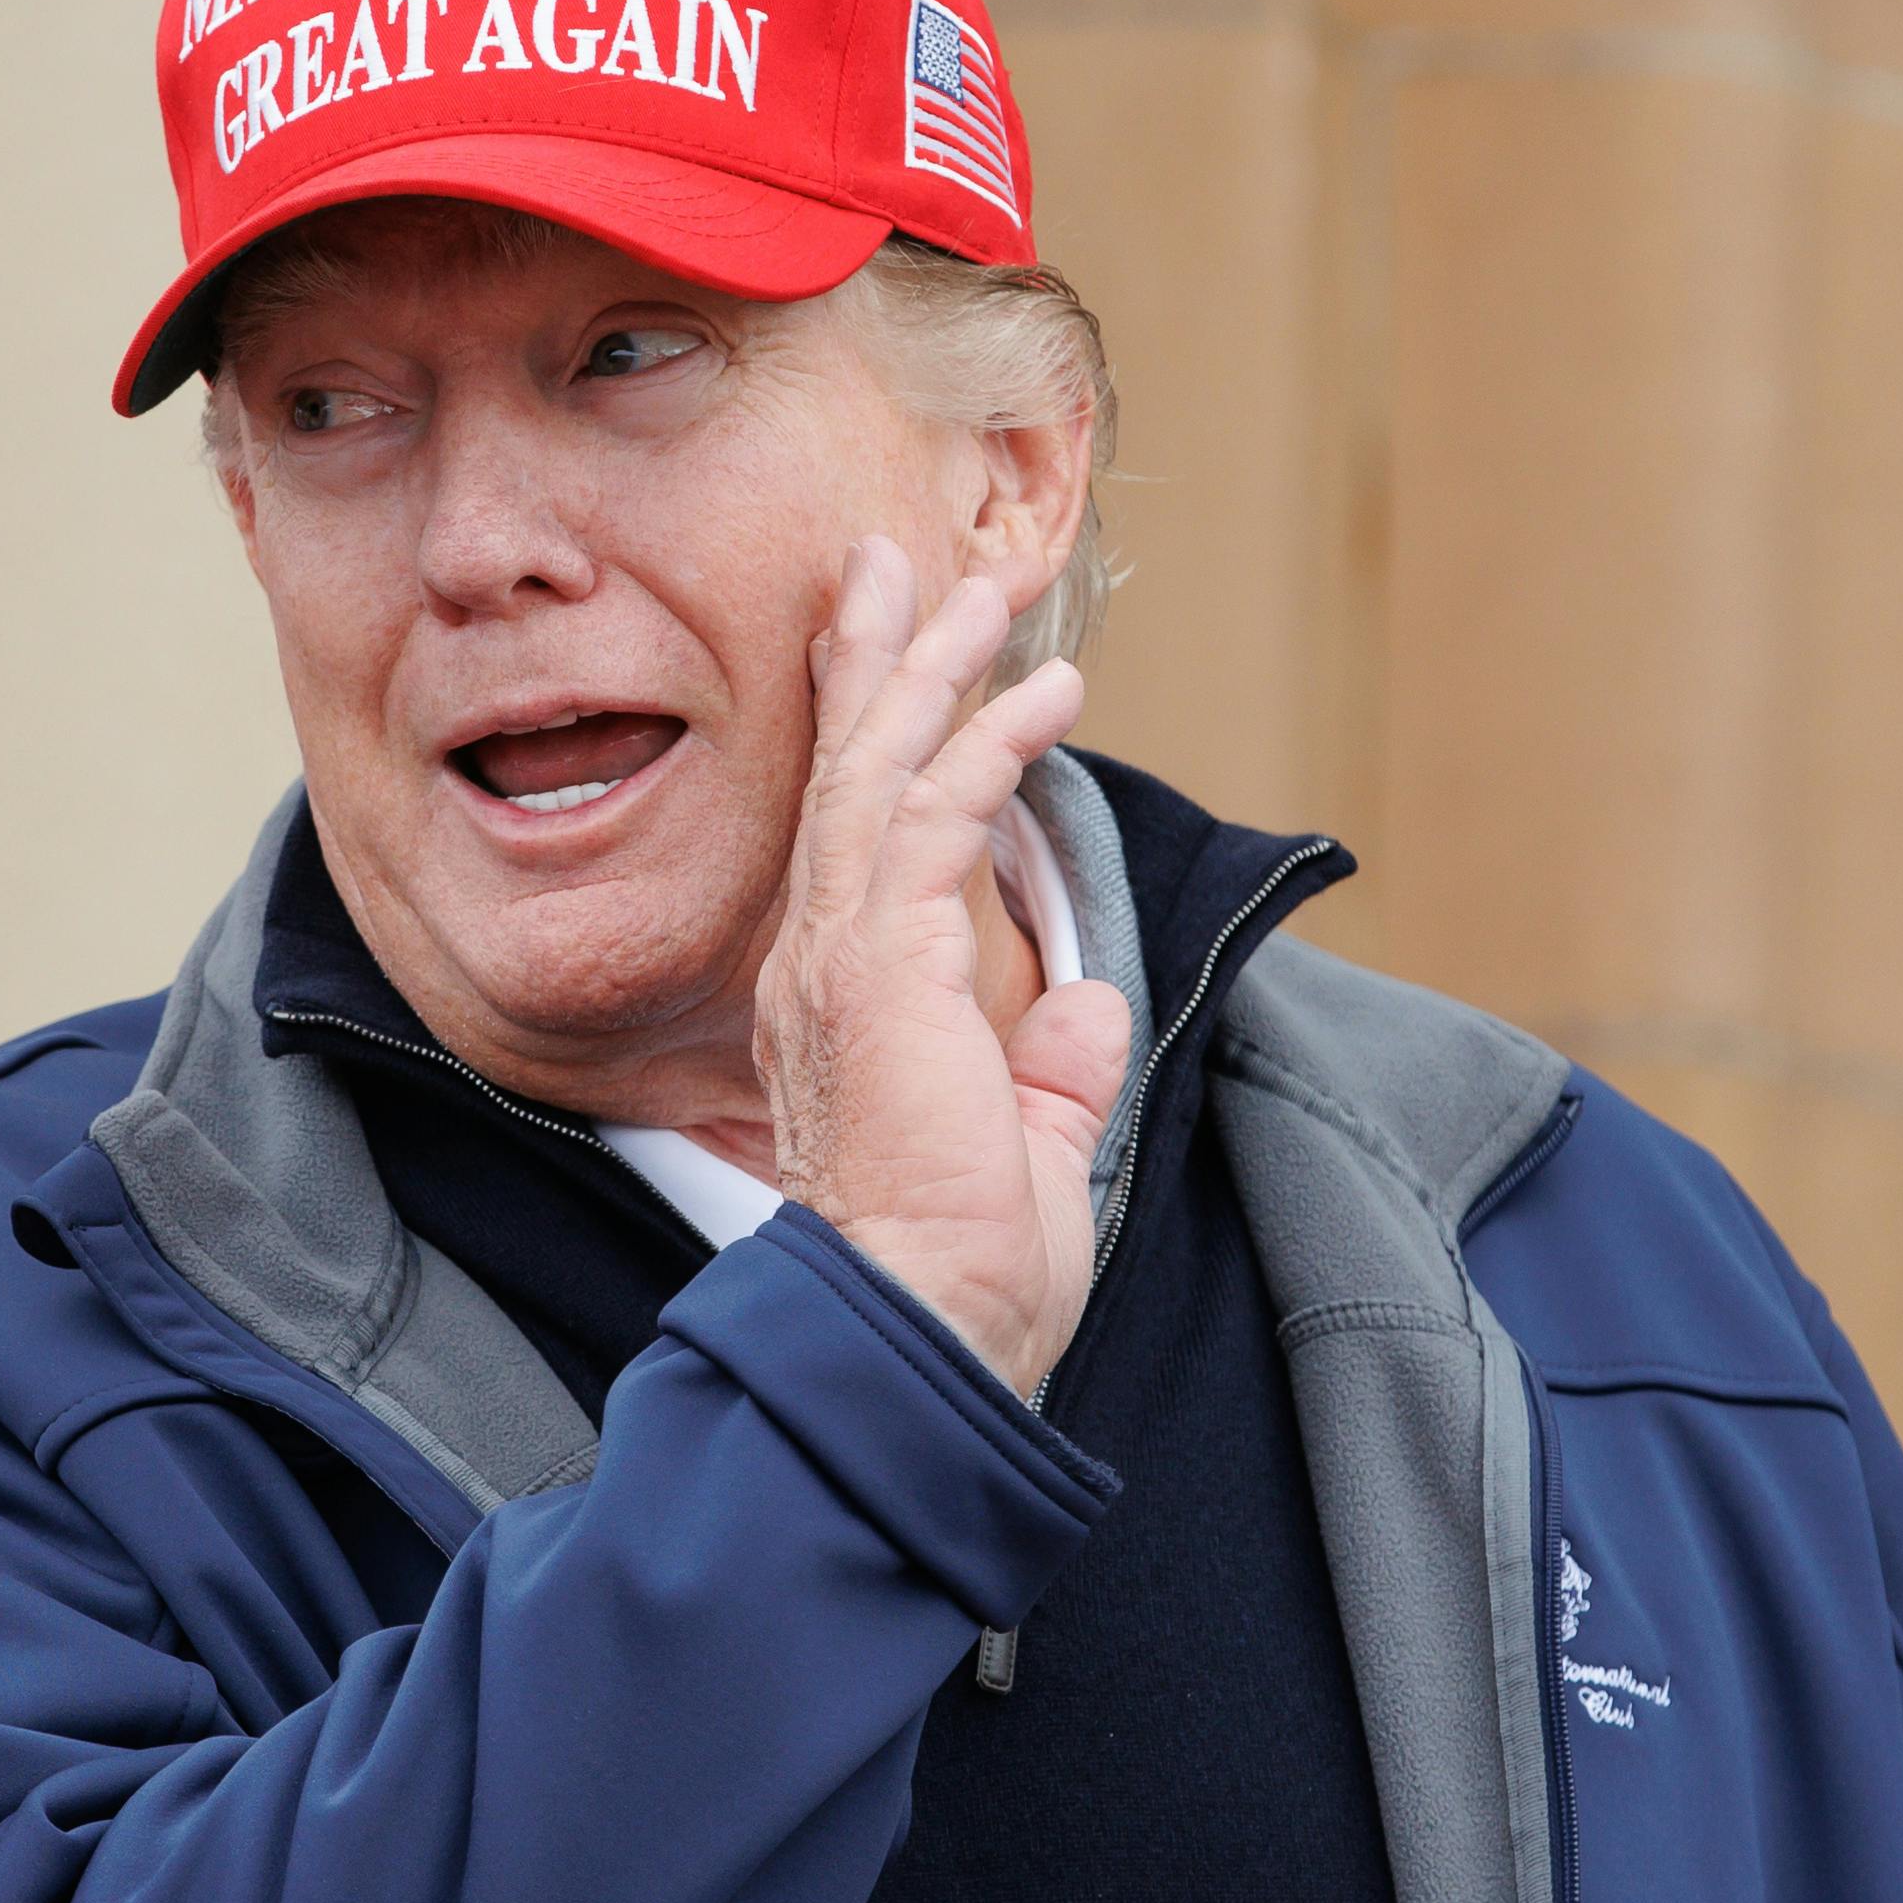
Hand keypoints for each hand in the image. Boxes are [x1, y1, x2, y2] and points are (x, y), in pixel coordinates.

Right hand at [756, 538, 1133, 1396]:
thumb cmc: (958, 1279)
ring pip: (875, 776)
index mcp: (838, 1009)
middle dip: (876, 665)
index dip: (882, 744)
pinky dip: (986, 748)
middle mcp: (818, 969)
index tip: (913, 663)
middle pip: (843, 780)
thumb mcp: (1027, 1154)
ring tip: (980, 591)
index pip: (854, 845)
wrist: (914, 1334)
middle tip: (896, 567)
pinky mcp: (880, 968)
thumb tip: (1085, 1008)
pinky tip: (1040, 695)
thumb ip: (1048, 1073)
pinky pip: (927, 821)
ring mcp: (839, 963)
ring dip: (929, 673)